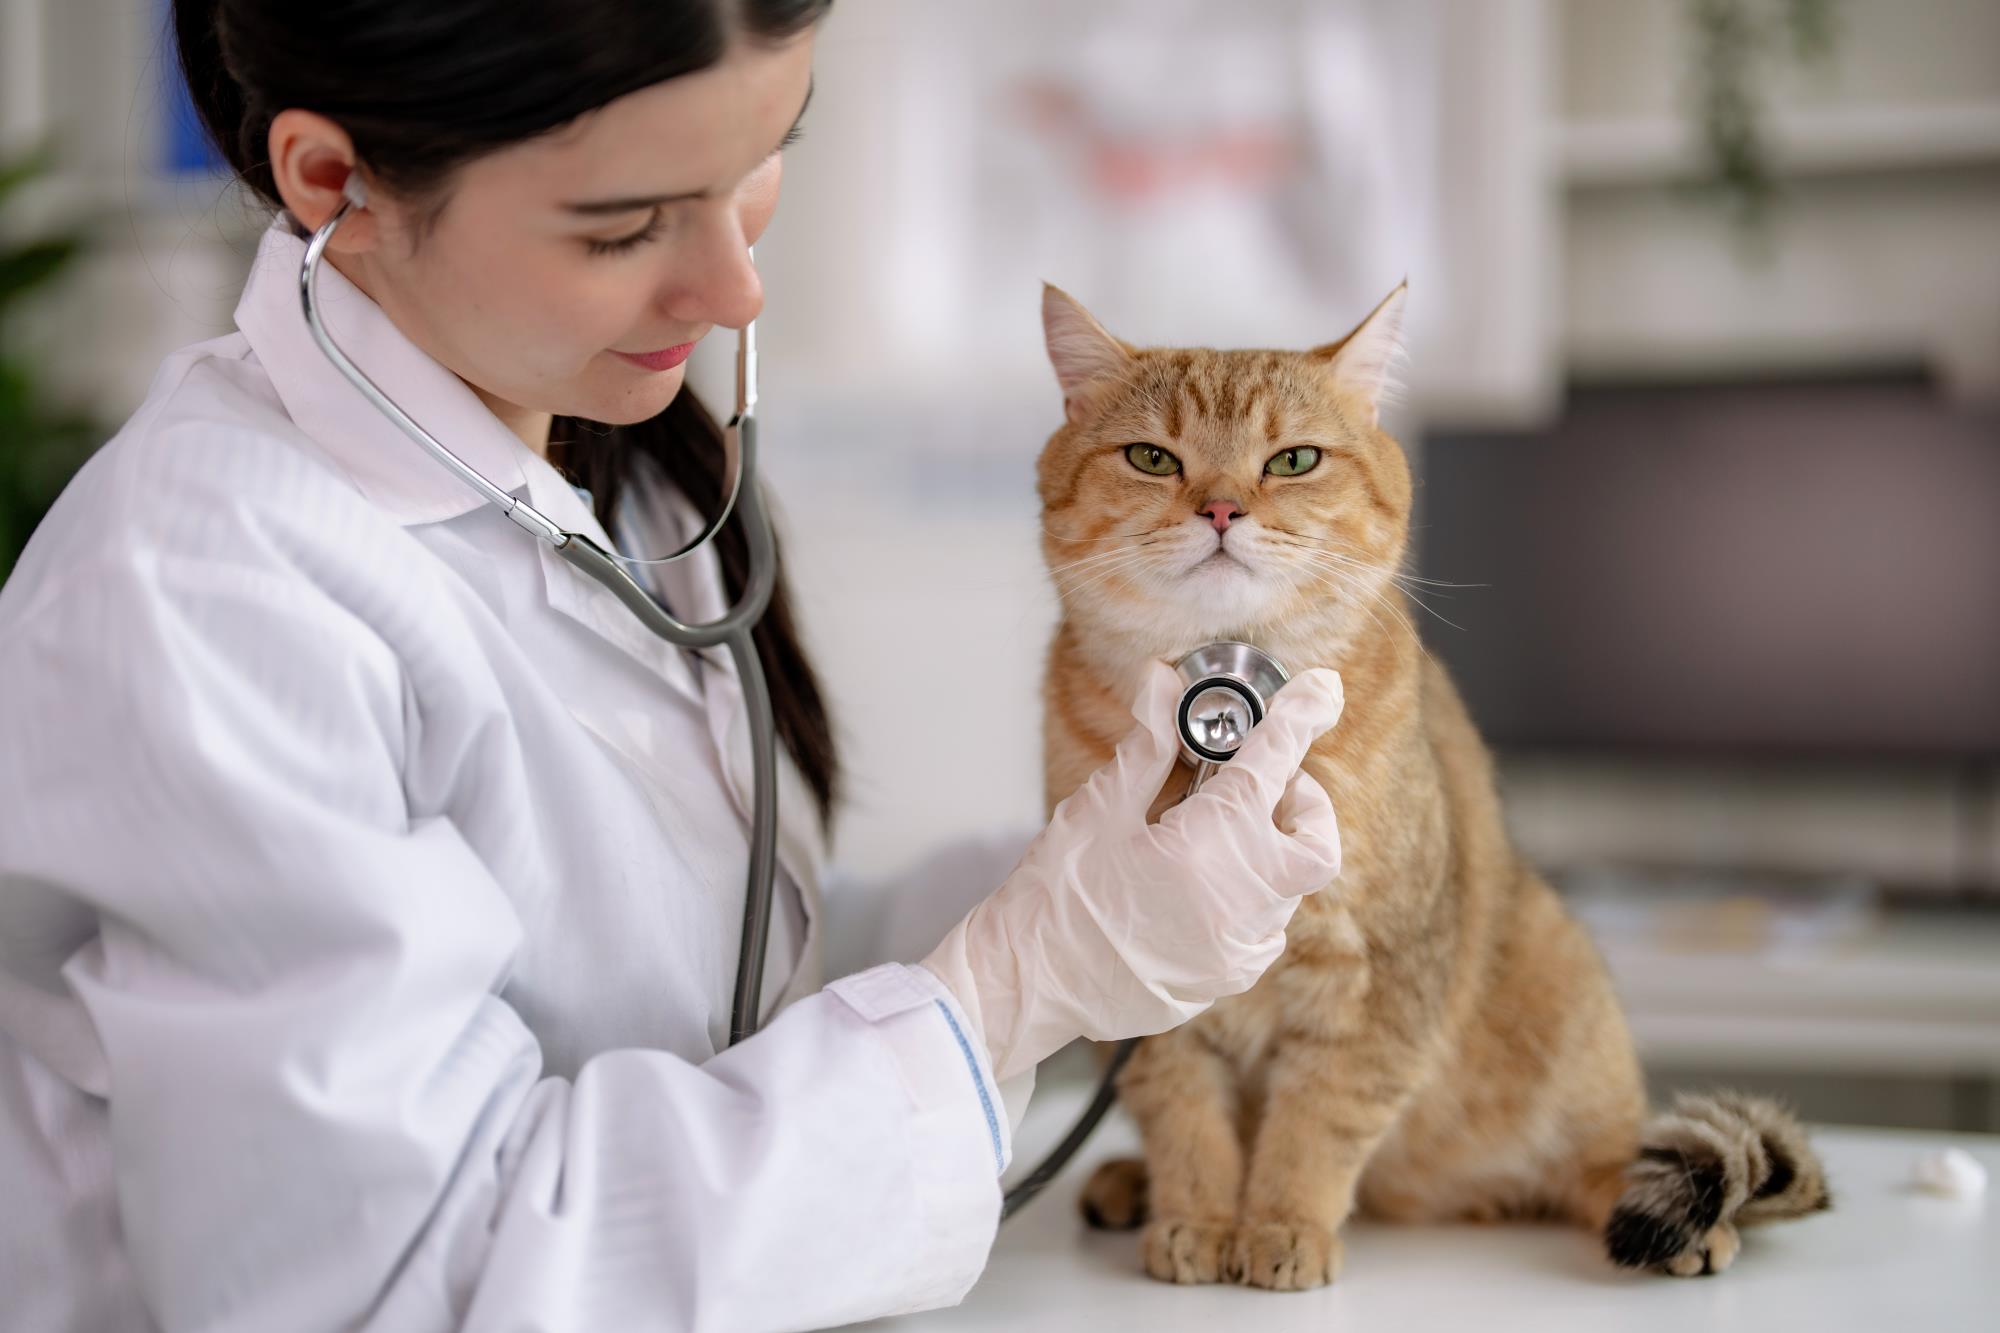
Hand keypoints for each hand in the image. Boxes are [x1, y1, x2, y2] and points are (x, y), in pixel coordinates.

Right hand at [920, 659, 1342, 1082]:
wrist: (1024, 986)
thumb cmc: (1052, 899)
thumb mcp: (1098, 810)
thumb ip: (1148, 746)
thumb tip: (1163, 685)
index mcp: (1207, 848)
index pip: (1273, 765)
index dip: (1302, 718)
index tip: (1321, 692)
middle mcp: (1238, 904)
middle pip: (1316, 845)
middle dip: (1305, 806)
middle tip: (1265, 785)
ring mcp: (1235, 951)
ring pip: (1289, 892)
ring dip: (1269, 853)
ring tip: (1214, 836)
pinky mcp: (1222, 982)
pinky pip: (1262, 933)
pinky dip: (1251, 901)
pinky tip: (1203, 887)